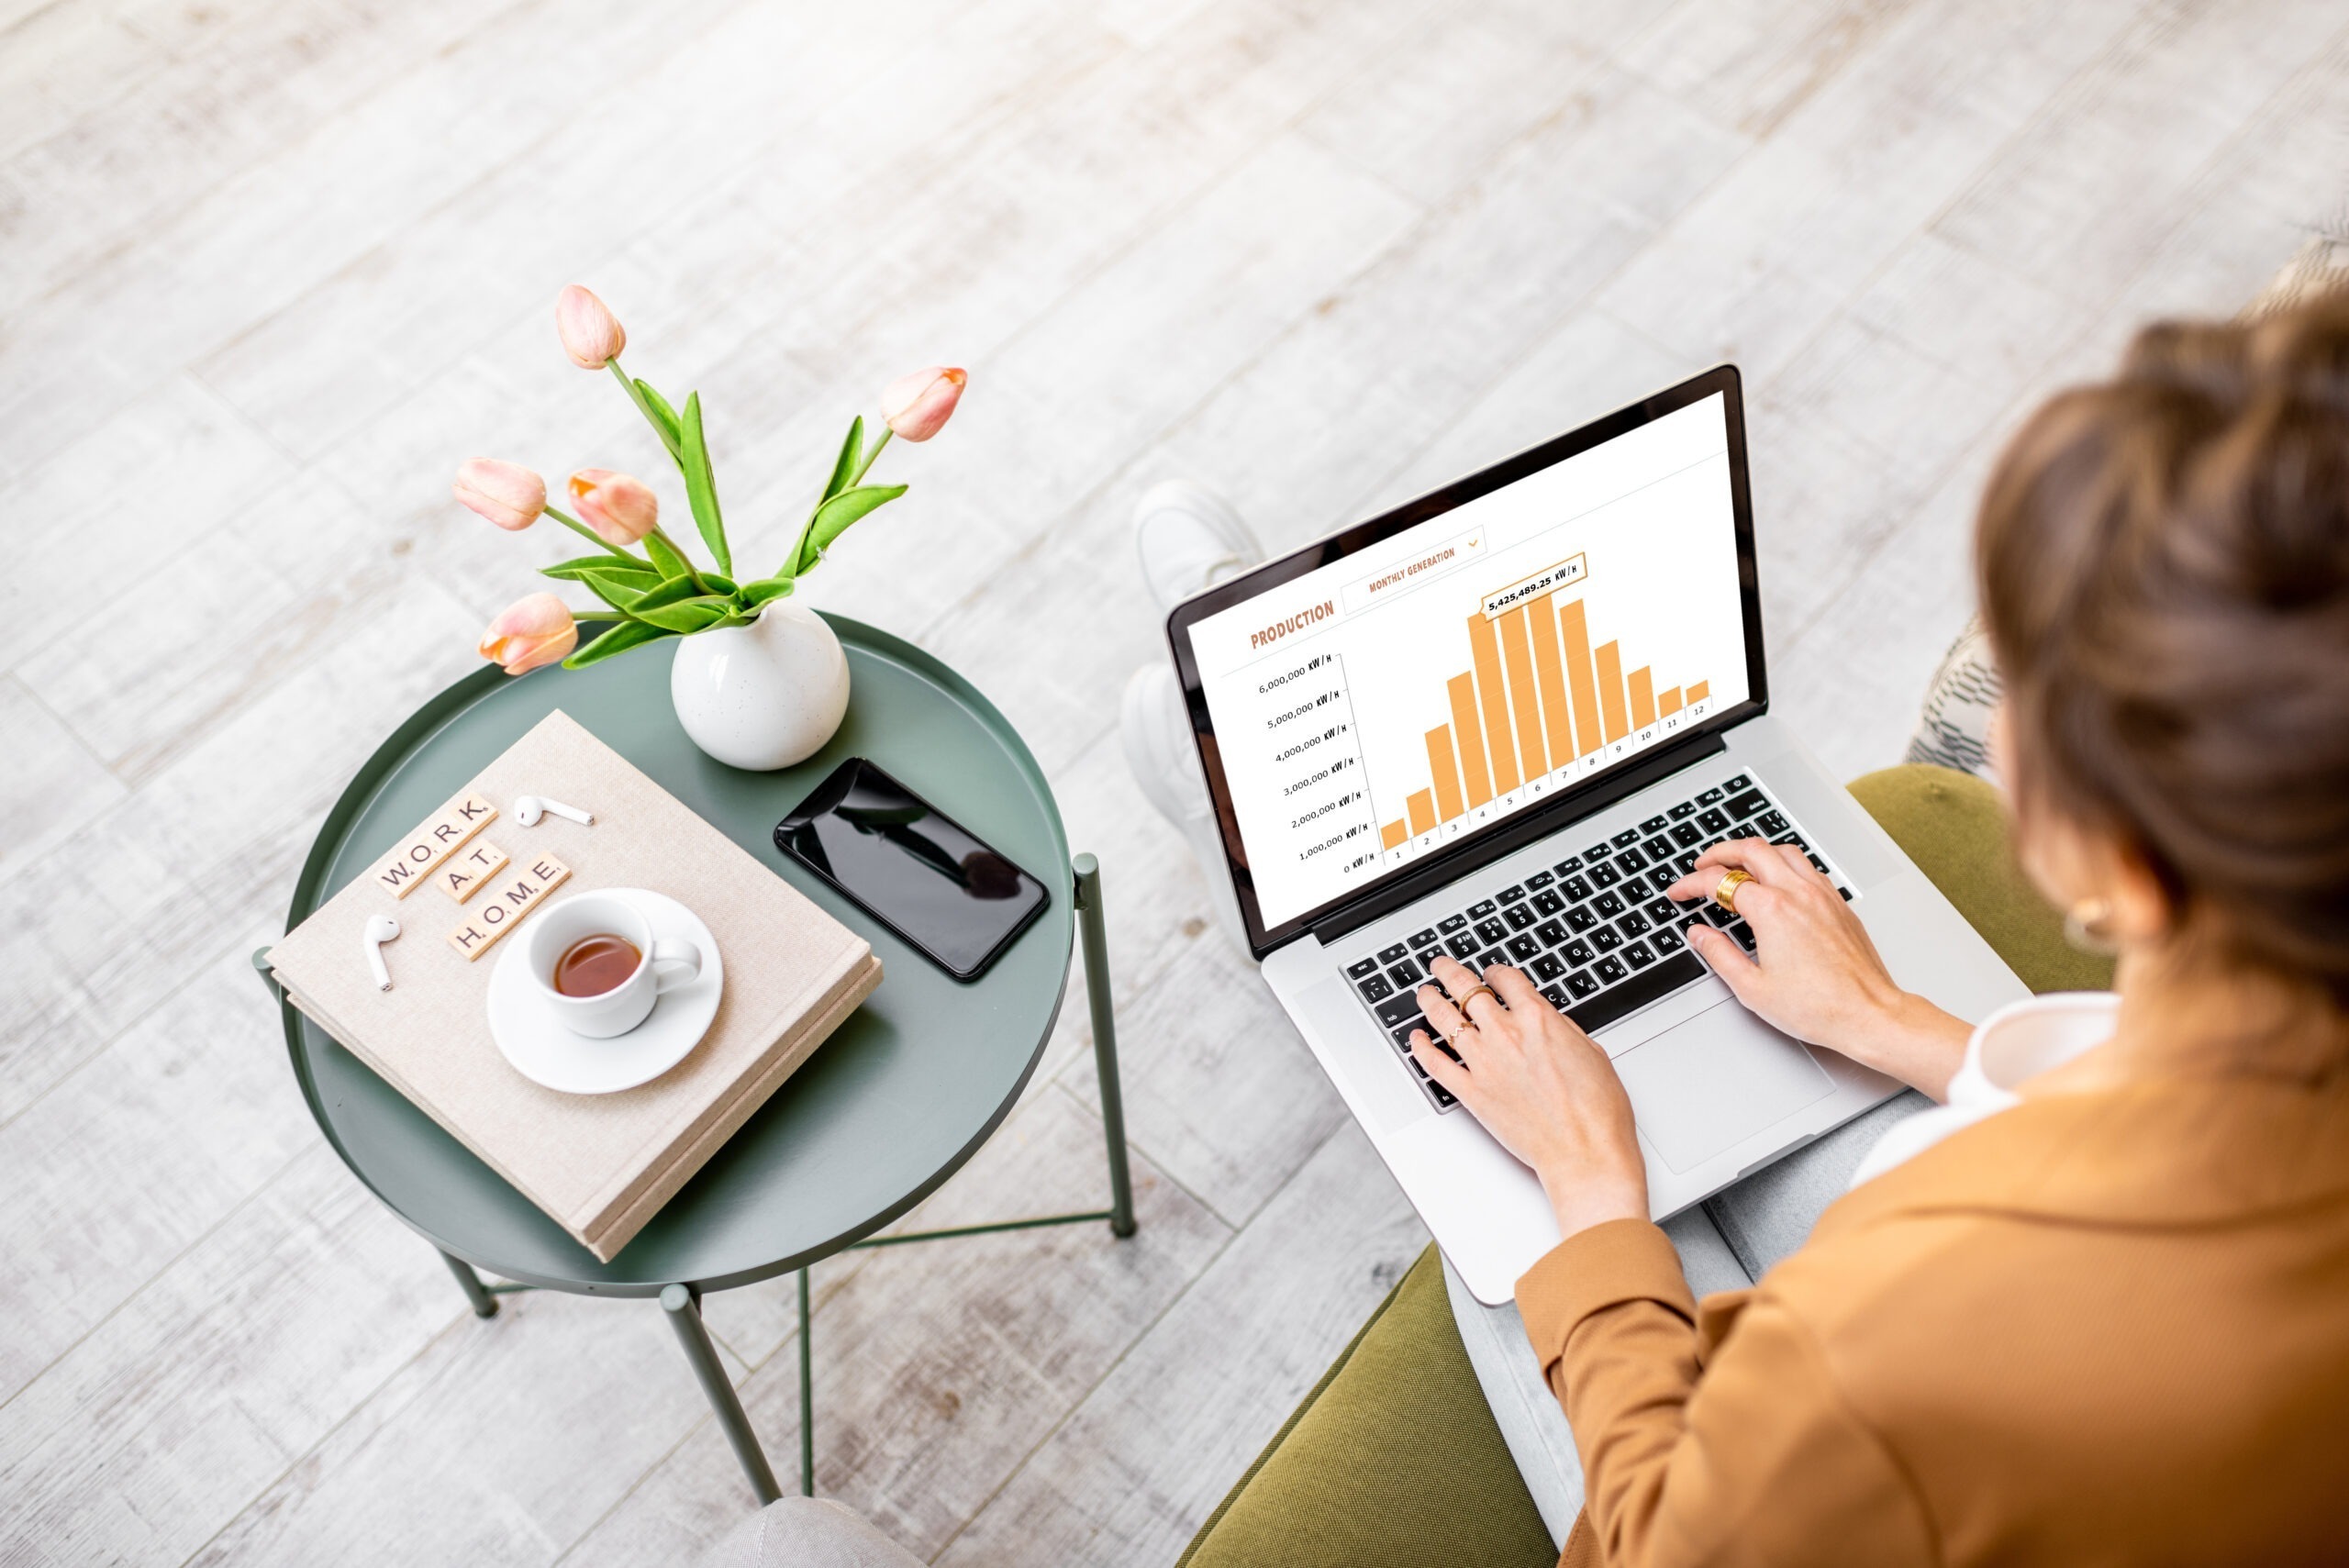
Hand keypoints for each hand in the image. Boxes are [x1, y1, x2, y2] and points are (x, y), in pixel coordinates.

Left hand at [1410, 955, 1647, 1238]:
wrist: (1585, 1152)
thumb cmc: (1597, 1111)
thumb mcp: (1592, 1052)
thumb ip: (1562, 1030)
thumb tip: (1547, 1021)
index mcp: (1538, 1019)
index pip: (1505, 980)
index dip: (1494, 972)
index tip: (1490, 973)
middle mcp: (1505, 1035)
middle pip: (1466, 991)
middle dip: (1450, 972)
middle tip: (1441, 965)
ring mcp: (1484, 1063)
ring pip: (1444, 1020)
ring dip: (1430, 1001)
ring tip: (1424, 993)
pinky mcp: (1471, 1093)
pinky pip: (1435, 1065)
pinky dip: (1421, 1049)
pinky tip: (1417, 1039)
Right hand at [1668, 839, 1969, 1098]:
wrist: (1868, 1014)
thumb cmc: (1819, 1007)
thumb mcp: (1752, 988)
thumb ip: (1719, 954)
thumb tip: (1700, 935)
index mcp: (1772, 911)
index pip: (1720, 881)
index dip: (1691, 884)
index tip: (1680, 892)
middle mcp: (1798, 894)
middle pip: (1752, 850)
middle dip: (1720, 852)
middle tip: (1702, 864)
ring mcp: (1822, 895)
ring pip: (1784, 851)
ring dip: (1755, 852)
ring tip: (1738, 864)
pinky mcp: (1839, 904)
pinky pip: (1808, 867)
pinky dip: (1784, 863)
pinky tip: (1779, 880)